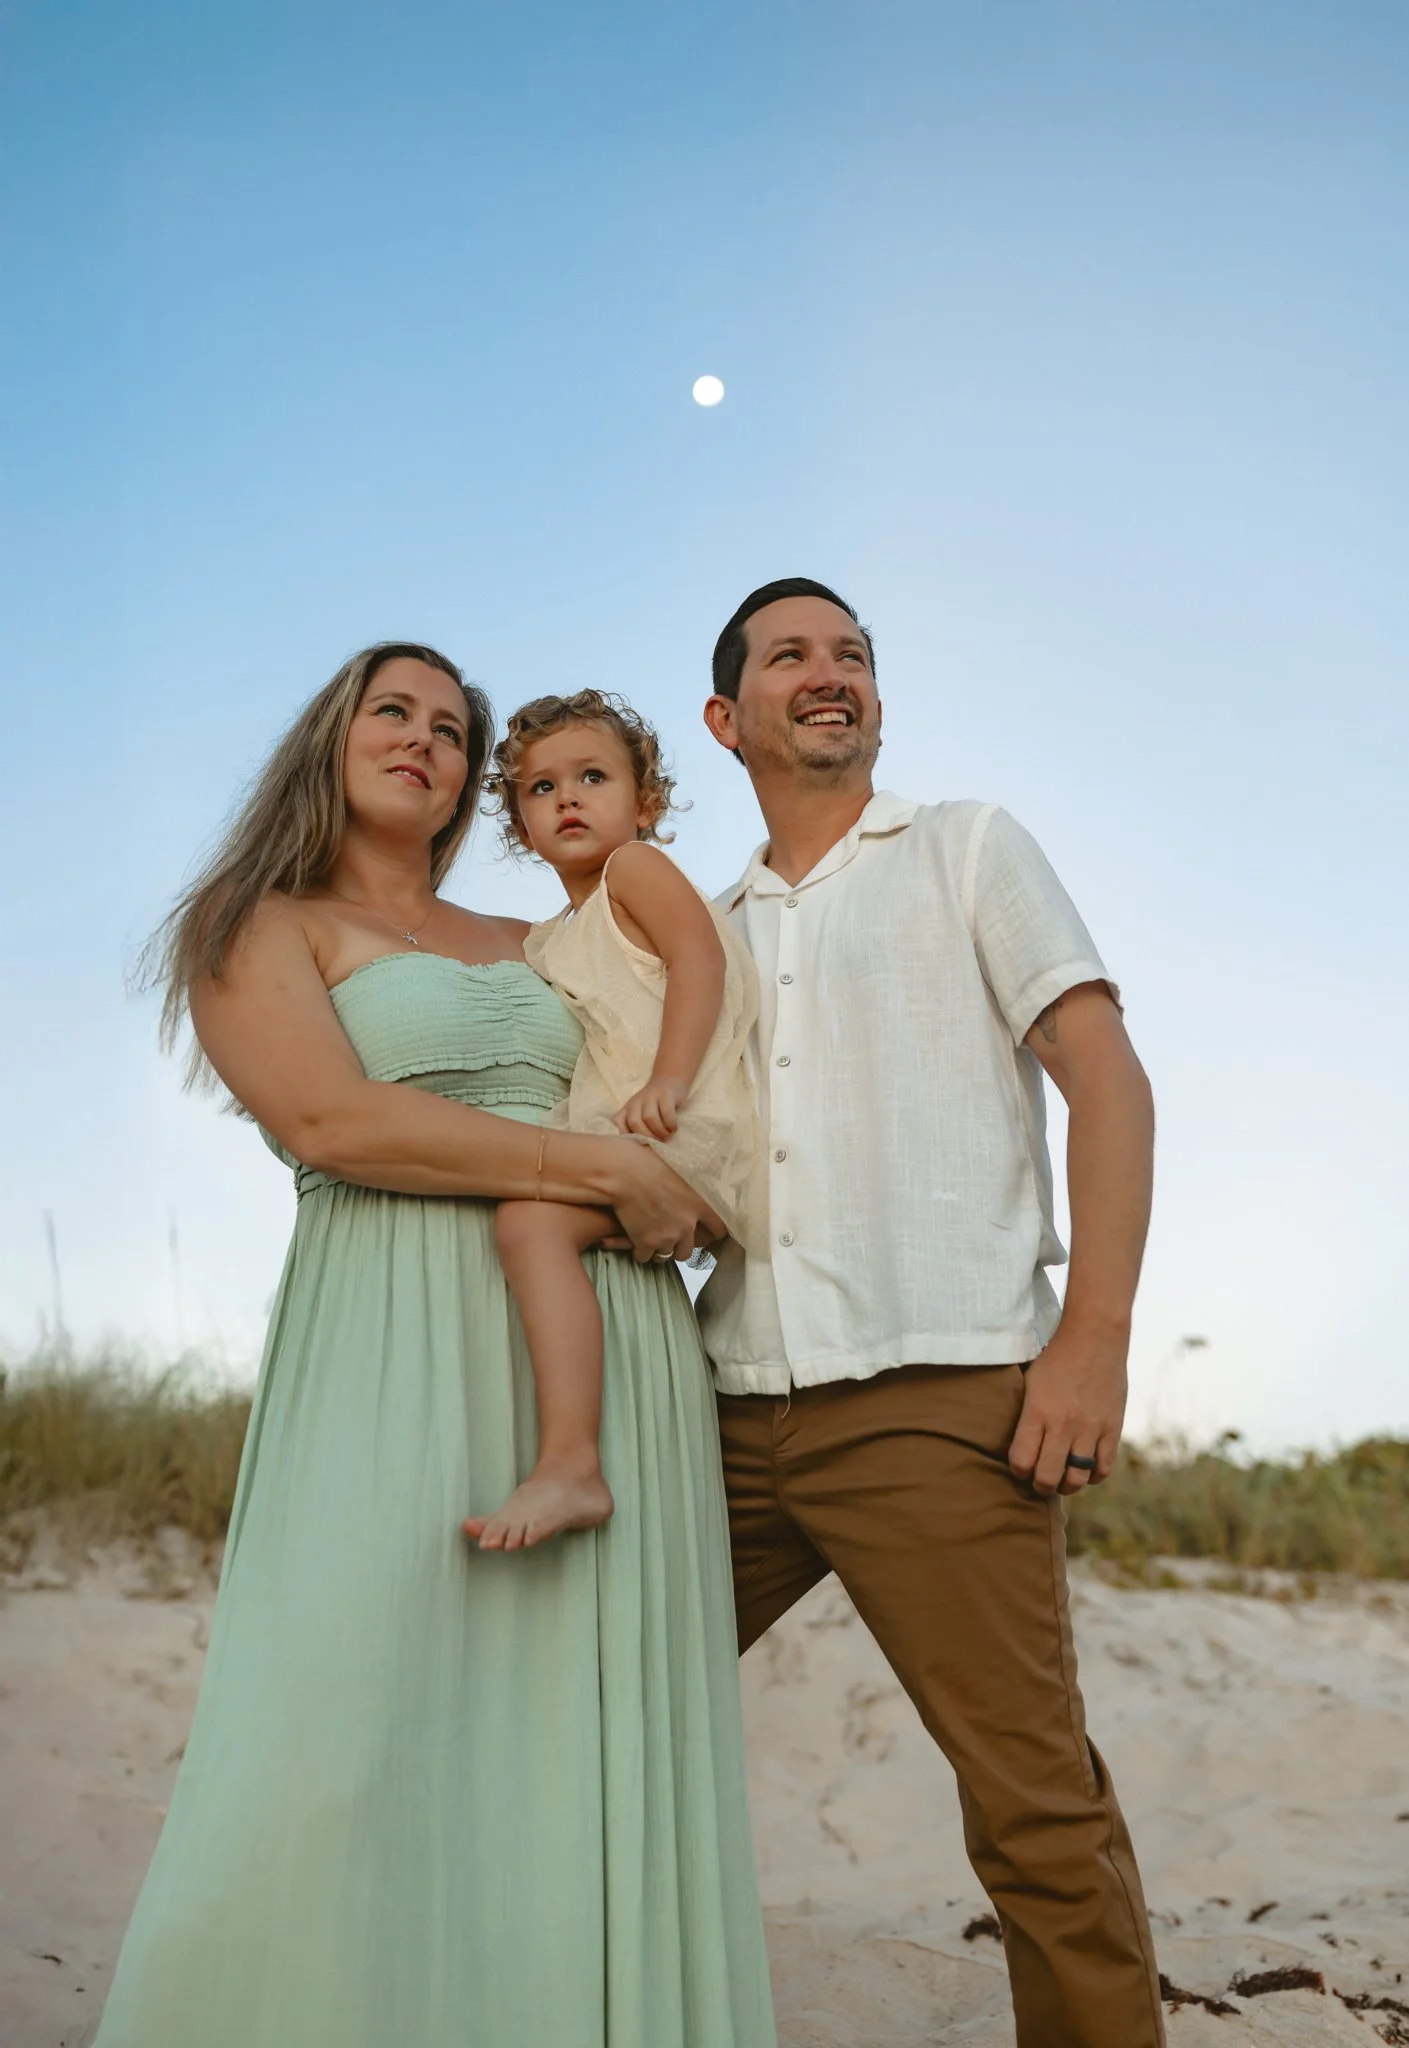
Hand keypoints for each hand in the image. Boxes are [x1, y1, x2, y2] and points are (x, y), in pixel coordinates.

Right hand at [600, 1139, 723, 1263]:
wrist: (624, 1173)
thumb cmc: (649, 1164)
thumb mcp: (681, 1172)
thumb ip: (691, 1188)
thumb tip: (700, 1182)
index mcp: (699, 1205)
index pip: (718, 1229)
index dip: (712, 1234)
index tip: (708, 1235)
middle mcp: (686, 1224)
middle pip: (687, 1251)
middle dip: (677, 1247)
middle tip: (668, 1239)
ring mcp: (667, 1236)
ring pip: (665, 1256)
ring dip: (658, 1250)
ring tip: (649, 1240)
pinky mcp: (646, 1243)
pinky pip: (644, 1257)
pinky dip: (639, 1252)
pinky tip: (634, 1241)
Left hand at [613, 1076, 686, 1142]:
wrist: (669, 1079)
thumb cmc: (654, 1102)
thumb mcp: (640, 1111)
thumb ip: (635, 1126)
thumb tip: (637, 1149)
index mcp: (628, 1108)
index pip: (618, 1122)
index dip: (624, 1136)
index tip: (637, 1145)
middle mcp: (637, 1101)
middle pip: (635, 1122)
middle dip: (647, 1136)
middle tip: (658, 1142)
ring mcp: (651, 1096)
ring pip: (650, 1118)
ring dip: (660, 1132)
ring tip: (667, 1136)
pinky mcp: (667, 1094)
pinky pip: (667, 1112)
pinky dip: (671, 1124)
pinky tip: (674, 1128)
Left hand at [1008, 1320, 1128, 1496]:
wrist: (1094, 1336)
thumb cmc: (1056, 1357)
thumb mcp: (1029, 1381)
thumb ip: (1025, 1414)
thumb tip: (1017, 1443)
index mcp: (1037, 1411)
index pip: (1021, 1461)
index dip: (1018, 1471)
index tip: (1020, 1468)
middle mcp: (1063, 1424)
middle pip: (1047, 1477)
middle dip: (1039, 1486)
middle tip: (1039, 1481)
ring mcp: (1090, 1428)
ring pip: (1076, 1478)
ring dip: (1066, 1485)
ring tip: (1062, 1478)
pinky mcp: (1112, 1428)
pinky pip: (1103, 1468)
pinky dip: (1092, 1476)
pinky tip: (1085, 1469)